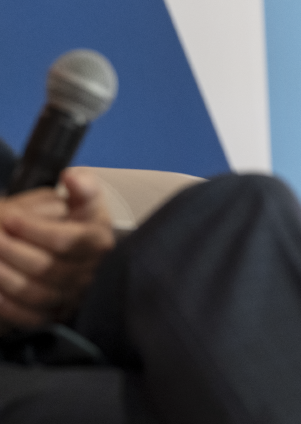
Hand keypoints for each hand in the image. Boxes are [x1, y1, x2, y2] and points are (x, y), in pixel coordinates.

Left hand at [0, 169, 114, 328]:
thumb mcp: (75, 197)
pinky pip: (29, 316)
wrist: (53, 245)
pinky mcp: (55, 314)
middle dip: (12, 250)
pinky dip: (6, 303)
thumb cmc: (64, 219)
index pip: (69, 240)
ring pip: (35, 292)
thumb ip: (82, 185)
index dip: (36, 230)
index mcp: (98, 239)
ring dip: (4, 275)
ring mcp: (73, 295)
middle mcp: (91, 271)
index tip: (11, 217)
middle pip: (48, 268)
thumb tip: (73, 177)